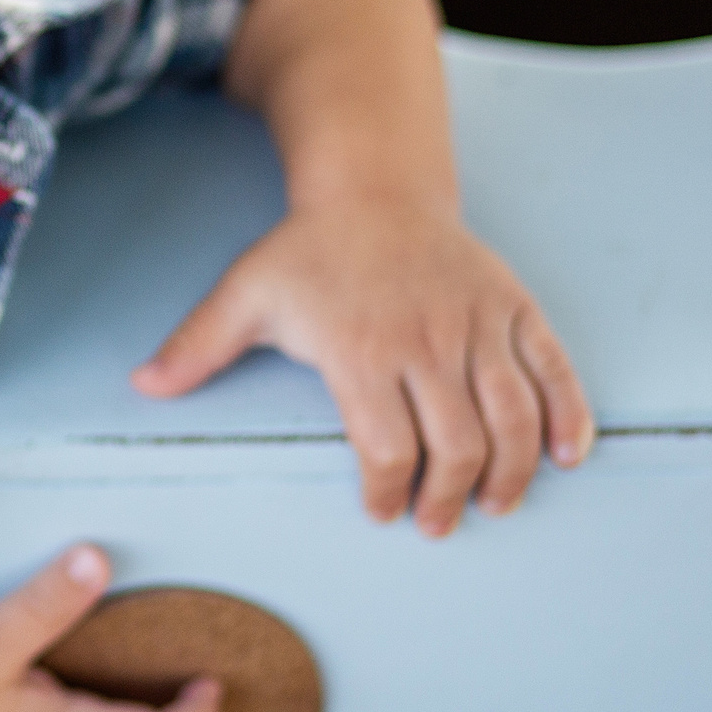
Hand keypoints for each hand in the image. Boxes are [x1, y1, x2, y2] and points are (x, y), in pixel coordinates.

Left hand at [131, 200, 594, 535]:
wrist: (374, 188)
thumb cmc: (309, 250)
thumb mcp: (245, 293)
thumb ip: (197, 345)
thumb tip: (142, 384)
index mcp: (360, 347)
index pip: (385, 447)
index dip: (385, 492)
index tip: (380, 511)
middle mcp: (425, 341)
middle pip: (455, 445)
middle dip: (449, 498)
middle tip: (437, 524)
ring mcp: (477, 324)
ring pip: (512, 418)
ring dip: (510, 473)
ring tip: (496, 506)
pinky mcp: (516, 309)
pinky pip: (555, 370)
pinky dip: (569, 417)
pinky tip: (567, 457)